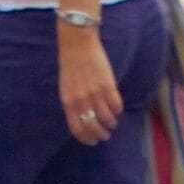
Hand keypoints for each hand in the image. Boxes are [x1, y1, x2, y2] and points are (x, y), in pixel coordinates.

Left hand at [58, 23, 124, 144]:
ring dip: (111, 124)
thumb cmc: (69, 64)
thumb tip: (83, 119)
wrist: (77, 43)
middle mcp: (82, 101)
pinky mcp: (108, 85)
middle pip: (94, 128)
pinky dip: (117, 111)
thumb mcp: (65, 87)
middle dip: (101, 135)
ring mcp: (96, 93)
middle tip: (105, 135)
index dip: (87, 139)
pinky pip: (117, 106)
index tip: (93, 141)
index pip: (78, 130)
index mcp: (68, 102)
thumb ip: (73, 103)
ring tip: (112, 122)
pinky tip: (116, 109)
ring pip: (108, 119)